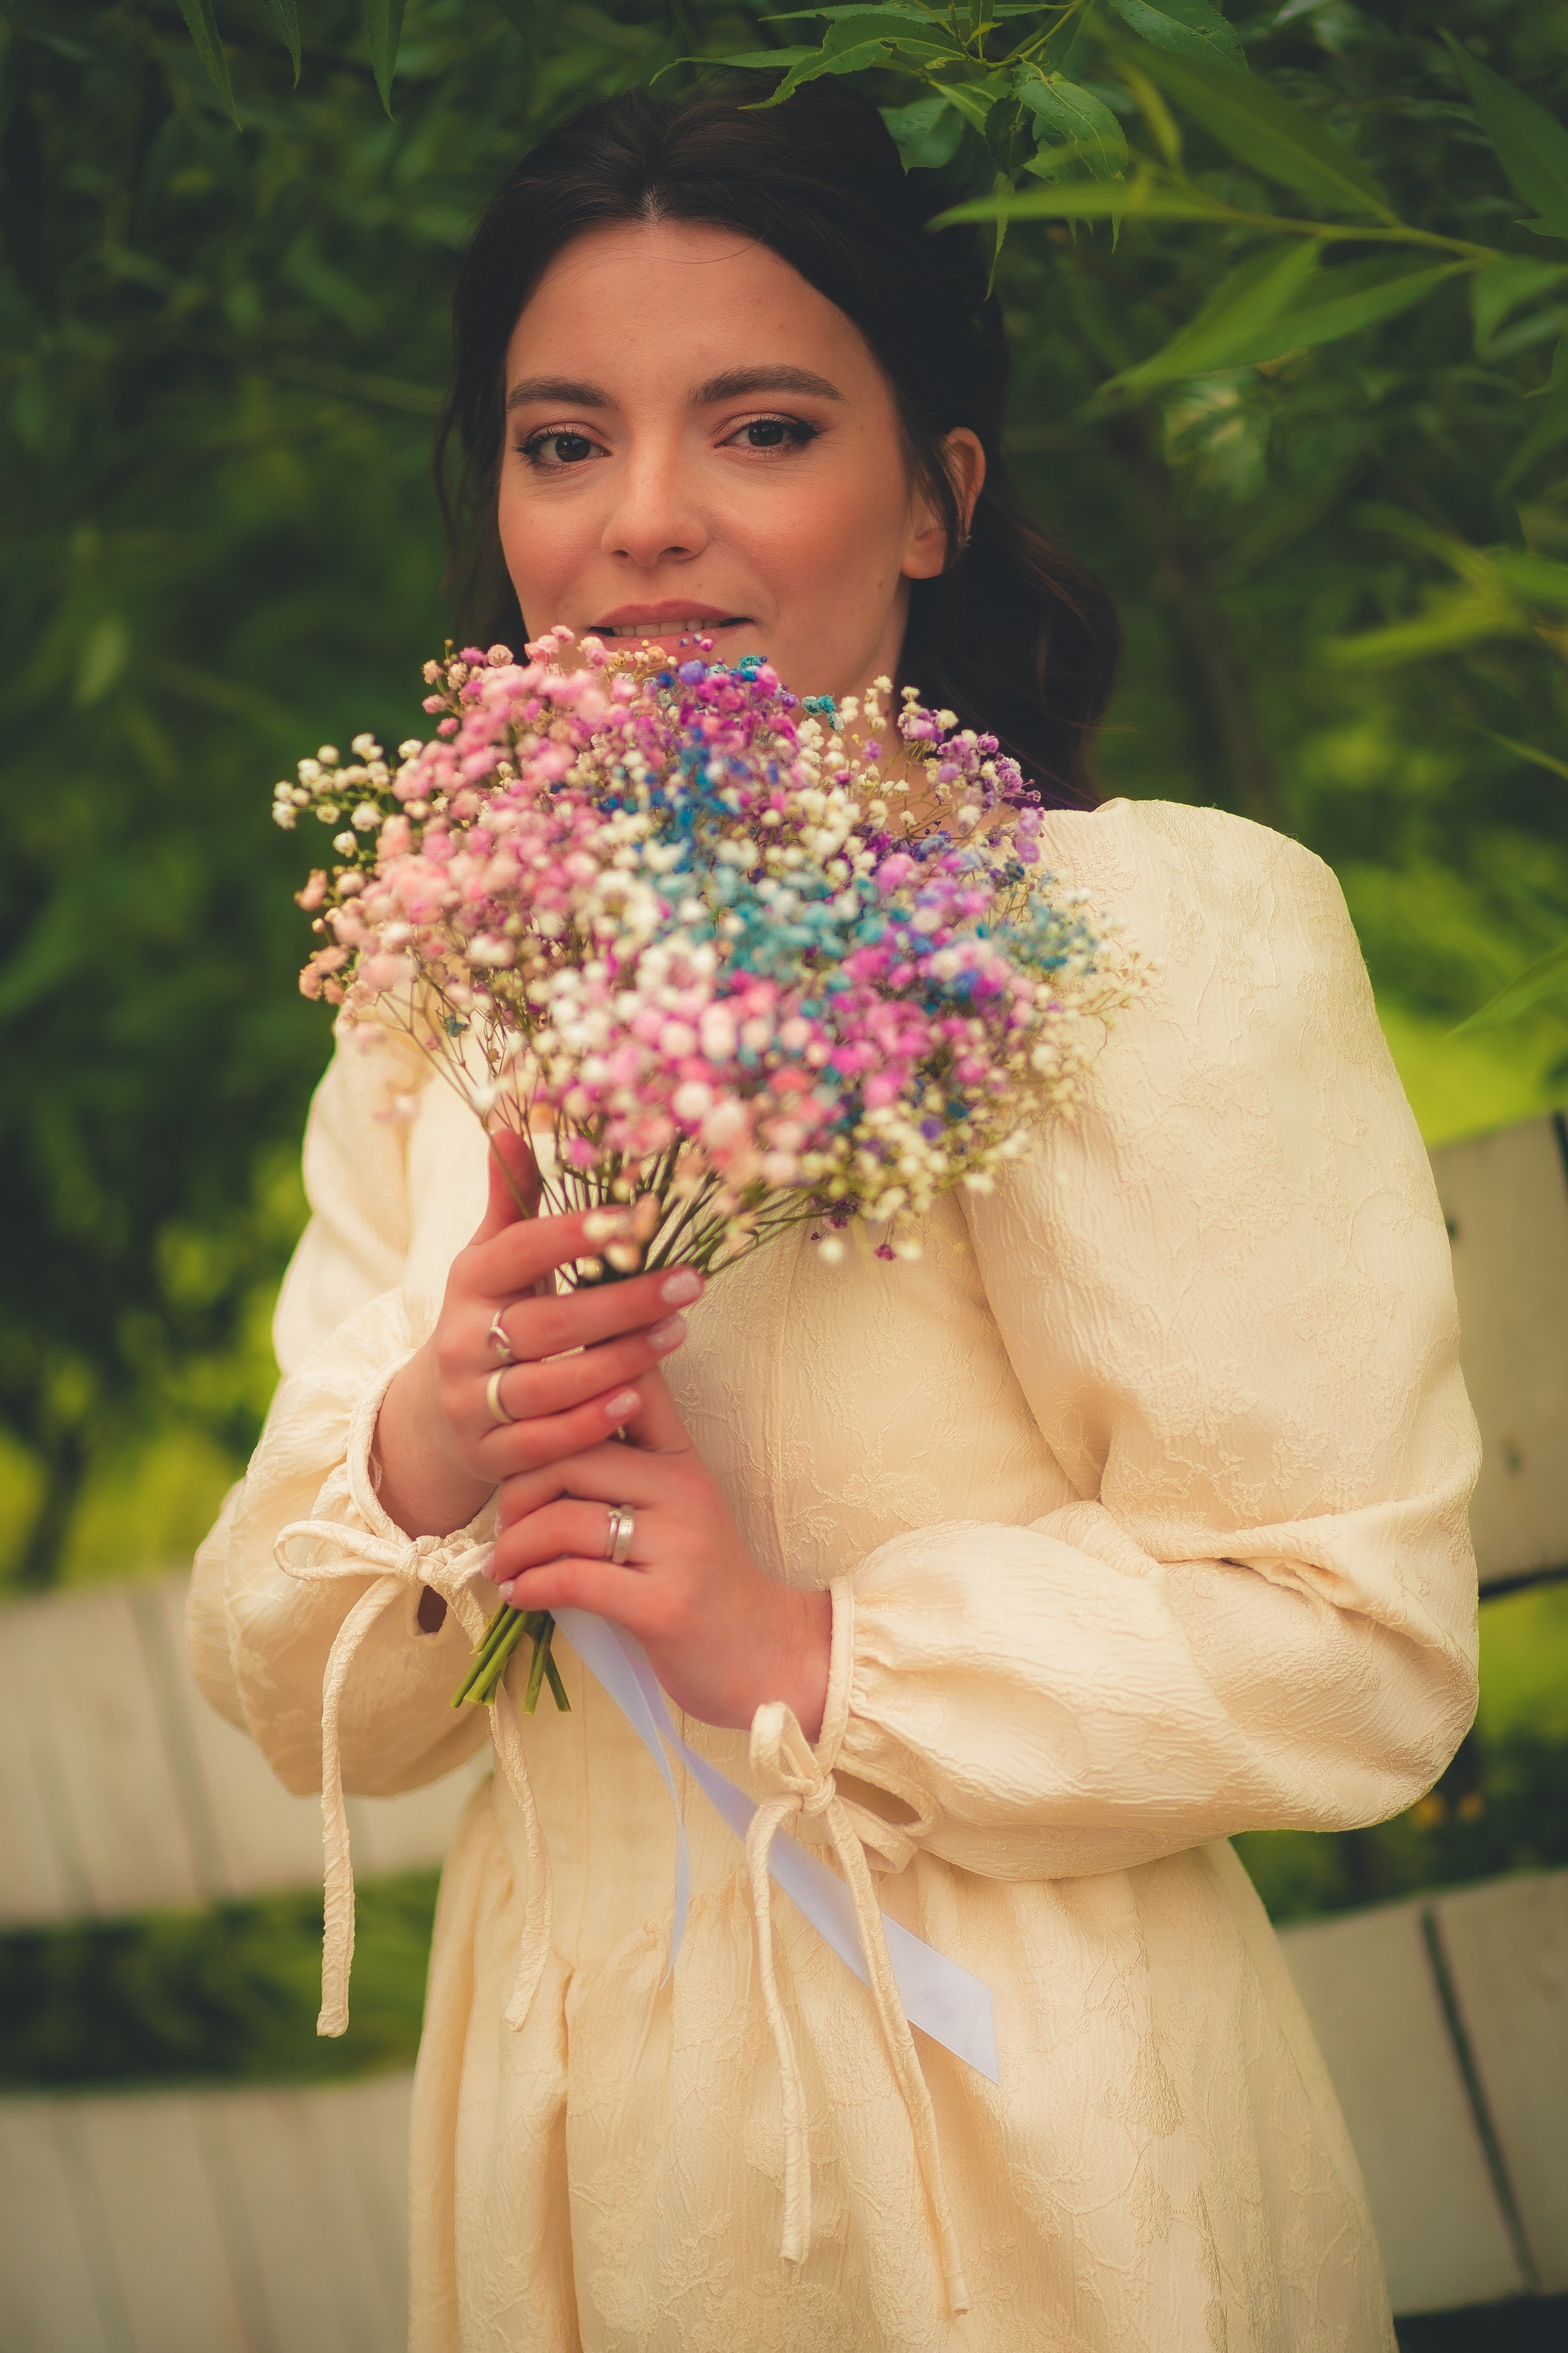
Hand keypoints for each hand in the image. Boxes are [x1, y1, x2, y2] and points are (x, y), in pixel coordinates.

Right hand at [373, 1131, 703, 1545]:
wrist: (439, 1412)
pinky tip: (636, 1399)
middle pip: (544, 1324)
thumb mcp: (494, 1258)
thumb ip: (511, 1198)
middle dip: (621, 1304)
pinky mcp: (487, 1457)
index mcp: (469, 1282)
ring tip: (677, 1334)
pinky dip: (588, 1423)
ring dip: (617, 1362)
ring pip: (546, 1386)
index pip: (518, 1251)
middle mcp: (461, 1341)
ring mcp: (471, 1403)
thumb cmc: (490, 1317)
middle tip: (689, 1283)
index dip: (573, 1235)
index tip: (635, 1219)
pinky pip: (540, 1444)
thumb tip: (511, 1119)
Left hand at [488, 1373, 832, 1739]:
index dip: (577, 1374)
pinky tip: (520, 1596)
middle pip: (573, 1456)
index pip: (631, 1387)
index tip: (529, 1395)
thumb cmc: (702, 1580)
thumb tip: (537, 1441)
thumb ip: (625, 1469)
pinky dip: (532, 1588)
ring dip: (516, 1547)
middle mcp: (684, 1491)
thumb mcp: (676, 1507)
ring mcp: (678, 1548)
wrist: (764, 1654)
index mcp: (682, 1459)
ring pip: (565, 1521)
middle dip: (517, 1491)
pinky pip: (573, 1581)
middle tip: (503, 1525)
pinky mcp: (664, 1606)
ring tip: (505, 1566)